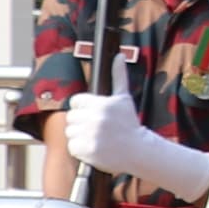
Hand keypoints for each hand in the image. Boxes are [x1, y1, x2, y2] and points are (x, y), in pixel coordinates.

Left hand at [69, 90, 208, 202]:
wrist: (138, 150)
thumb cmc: (130, 124)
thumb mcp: (124, 98)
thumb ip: (119, 76)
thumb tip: (119, 55)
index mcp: (101, 105)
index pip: (75, 101)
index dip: (83, 107)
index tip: (93, 114)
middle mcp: (95, 119)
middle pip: (71, 117)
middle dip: (81, 121)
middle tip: (94, 127)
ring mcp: (90, 136)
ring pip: (70, 132)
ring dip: (79, 135)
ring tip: (94, 137)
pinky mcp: (87, 151)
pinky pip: (72, 146)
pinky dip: (80, 148)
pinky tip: (93, 146)